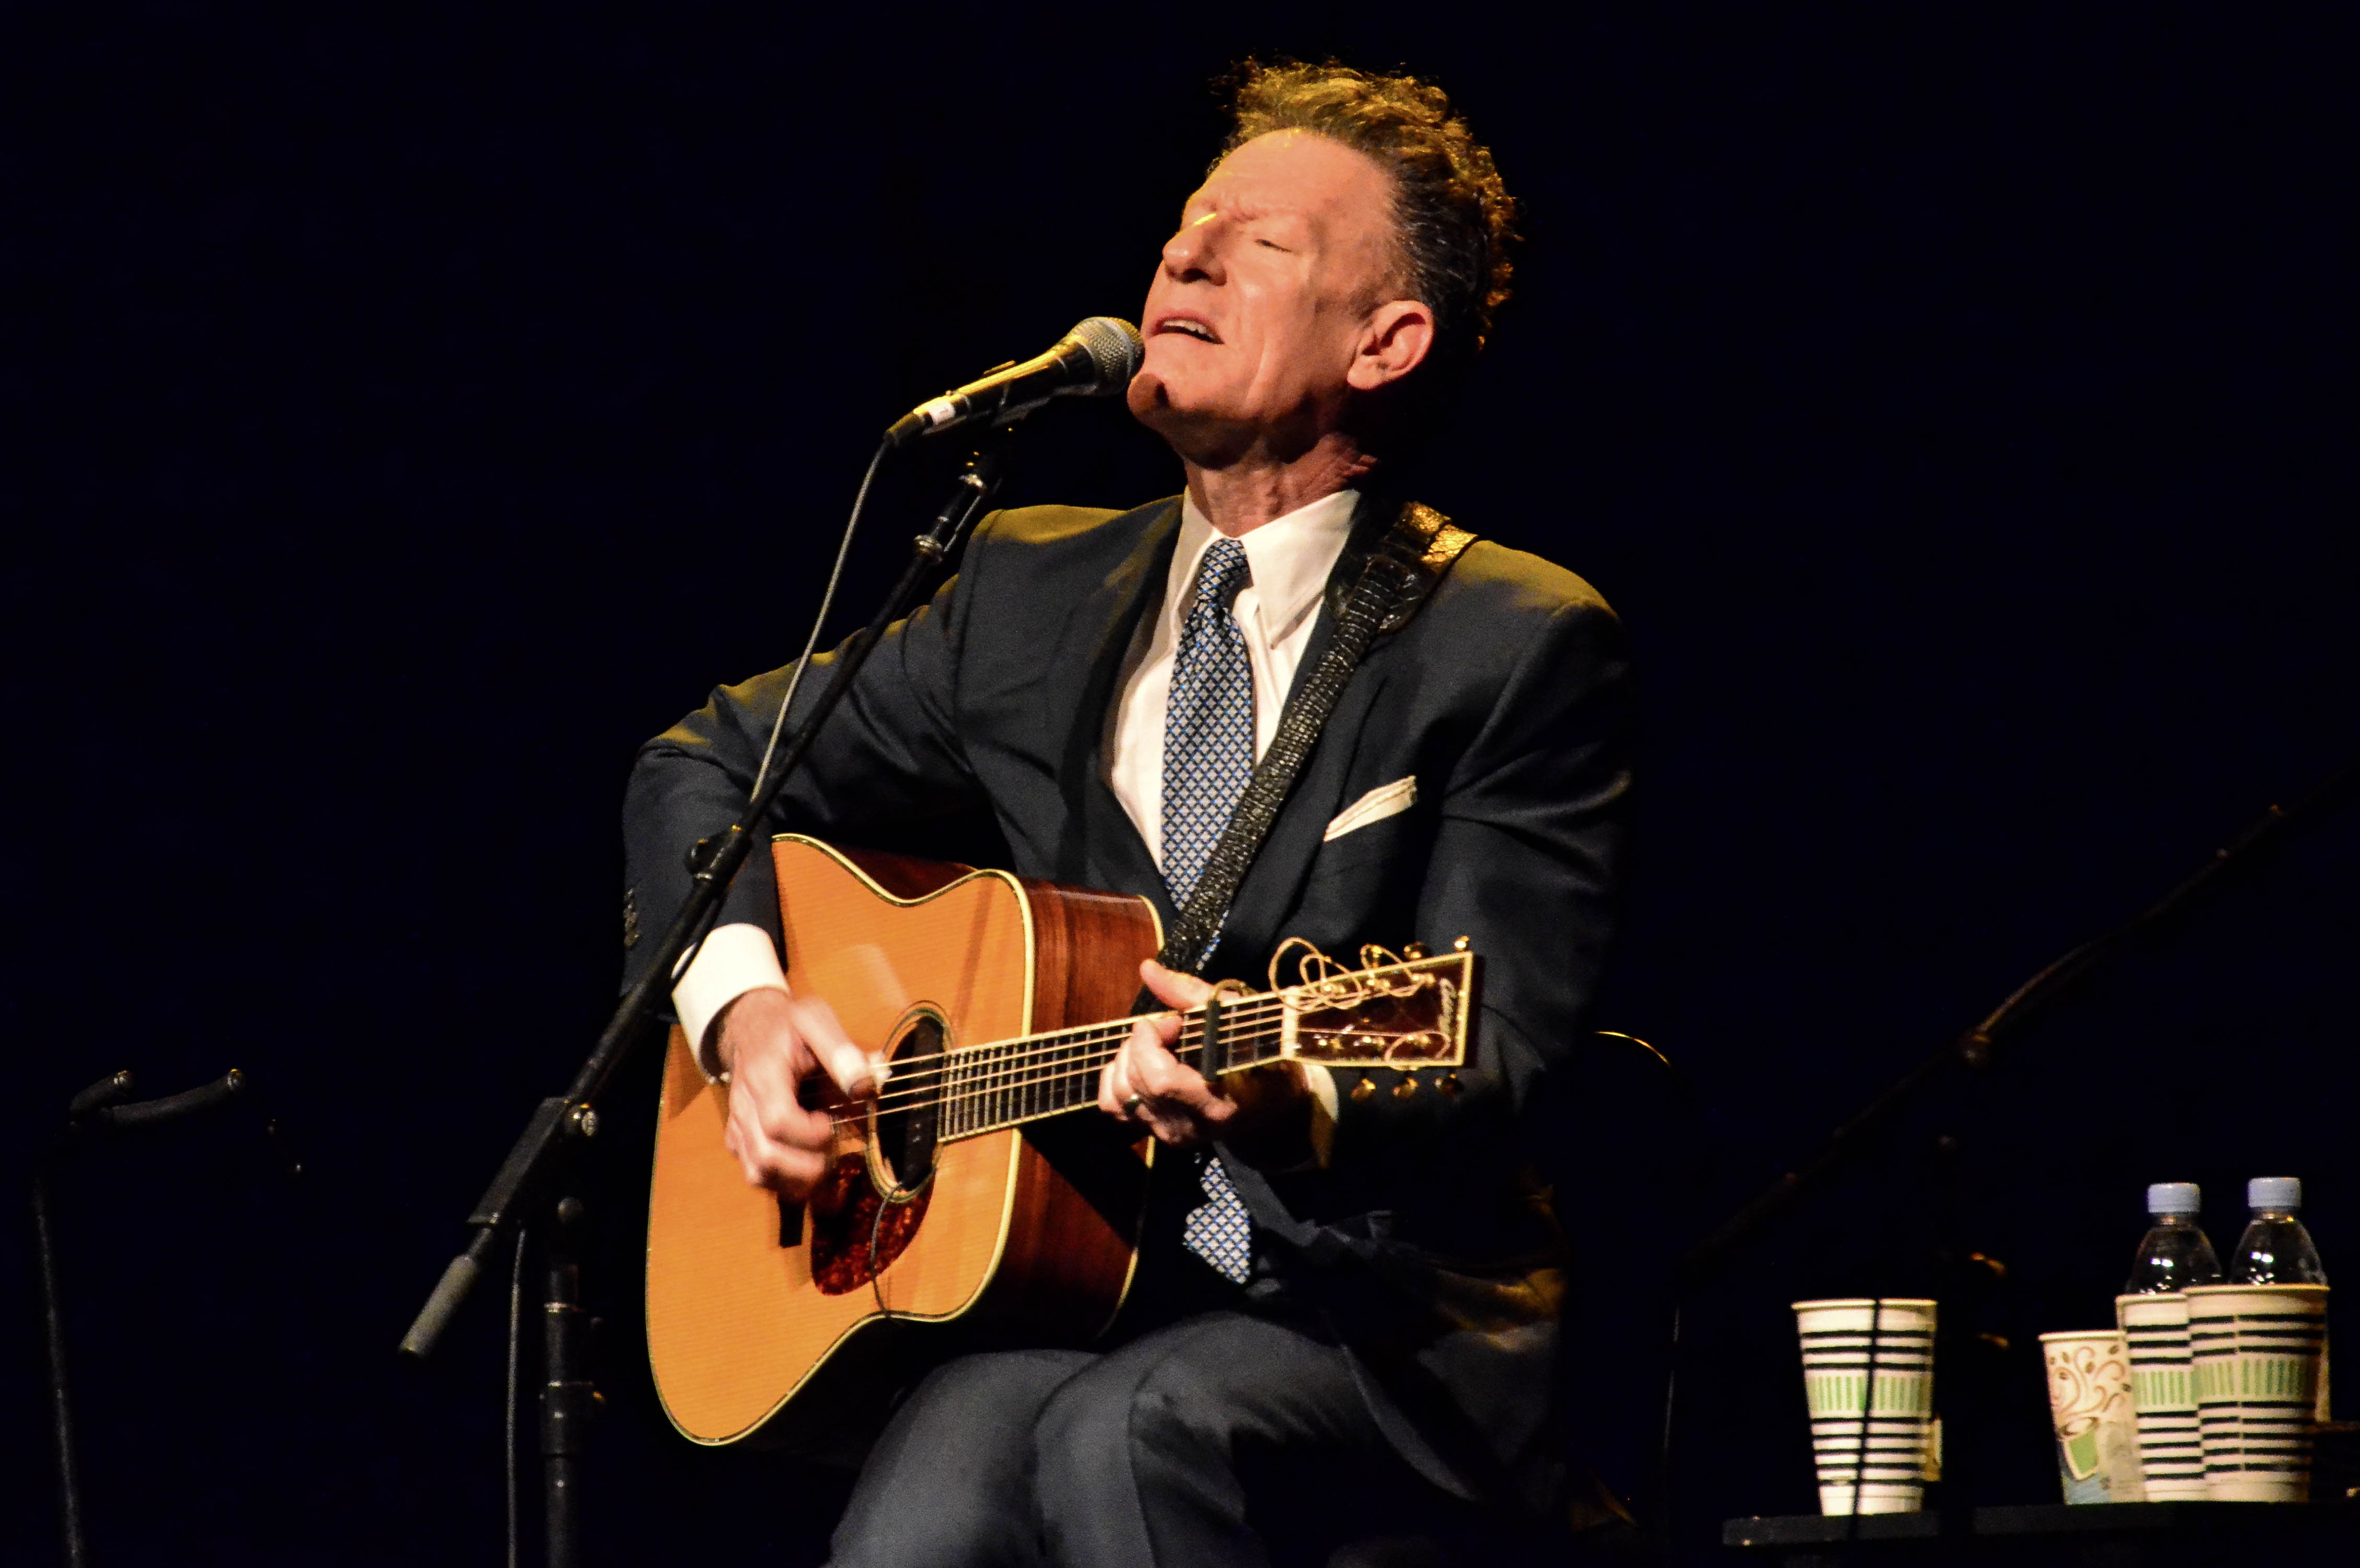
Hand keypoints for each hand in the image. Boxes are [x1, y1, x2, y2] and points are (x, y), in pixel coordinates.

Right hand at [712, 987, 876, 1198]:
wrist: (751, 1028)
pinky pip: (756, 1175)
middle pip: (767, 1158)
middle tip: (836, 1155)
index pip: (778, 1121)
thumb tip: (864, 1087)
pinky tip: (809, 1172)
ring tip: (826, 1169)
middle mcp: (744, 1108)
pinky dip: (784, 1183)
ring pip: (758, 1174)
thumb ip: (841, 1050)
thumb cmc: (787, 1026)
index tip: (833, 1125)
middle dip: (809, 1168)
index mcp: (764, 1077)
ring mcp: (739, 1127)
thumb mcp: (815, 1020)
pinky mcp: (740, 1140)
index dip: (811, 1135)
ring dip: (797, 1182)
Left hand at [1097, 961, 1311, 1162]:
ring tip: (1154, 1046)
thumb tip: (1147, 968)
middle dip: (1139, 1043)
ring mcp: (1168, 1134)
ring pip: (1117, 1094)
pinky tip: (1138, 1064)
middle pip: (1134, 1083)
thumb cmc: (1259, 1056)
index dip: (1150, 1043)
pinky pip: (1112, 1107)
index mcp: (1216, 1103)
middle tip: (1167, 1028)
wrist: (1269, 1106)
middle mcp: (1187, 1126)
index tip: (1172, 1021)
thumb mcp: (1236, 1019)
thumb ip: (1189, 994)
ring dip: (1126, 1058)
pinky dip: (1115, 1078)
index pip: (1160, 1081)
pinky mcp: (1154, 1134)